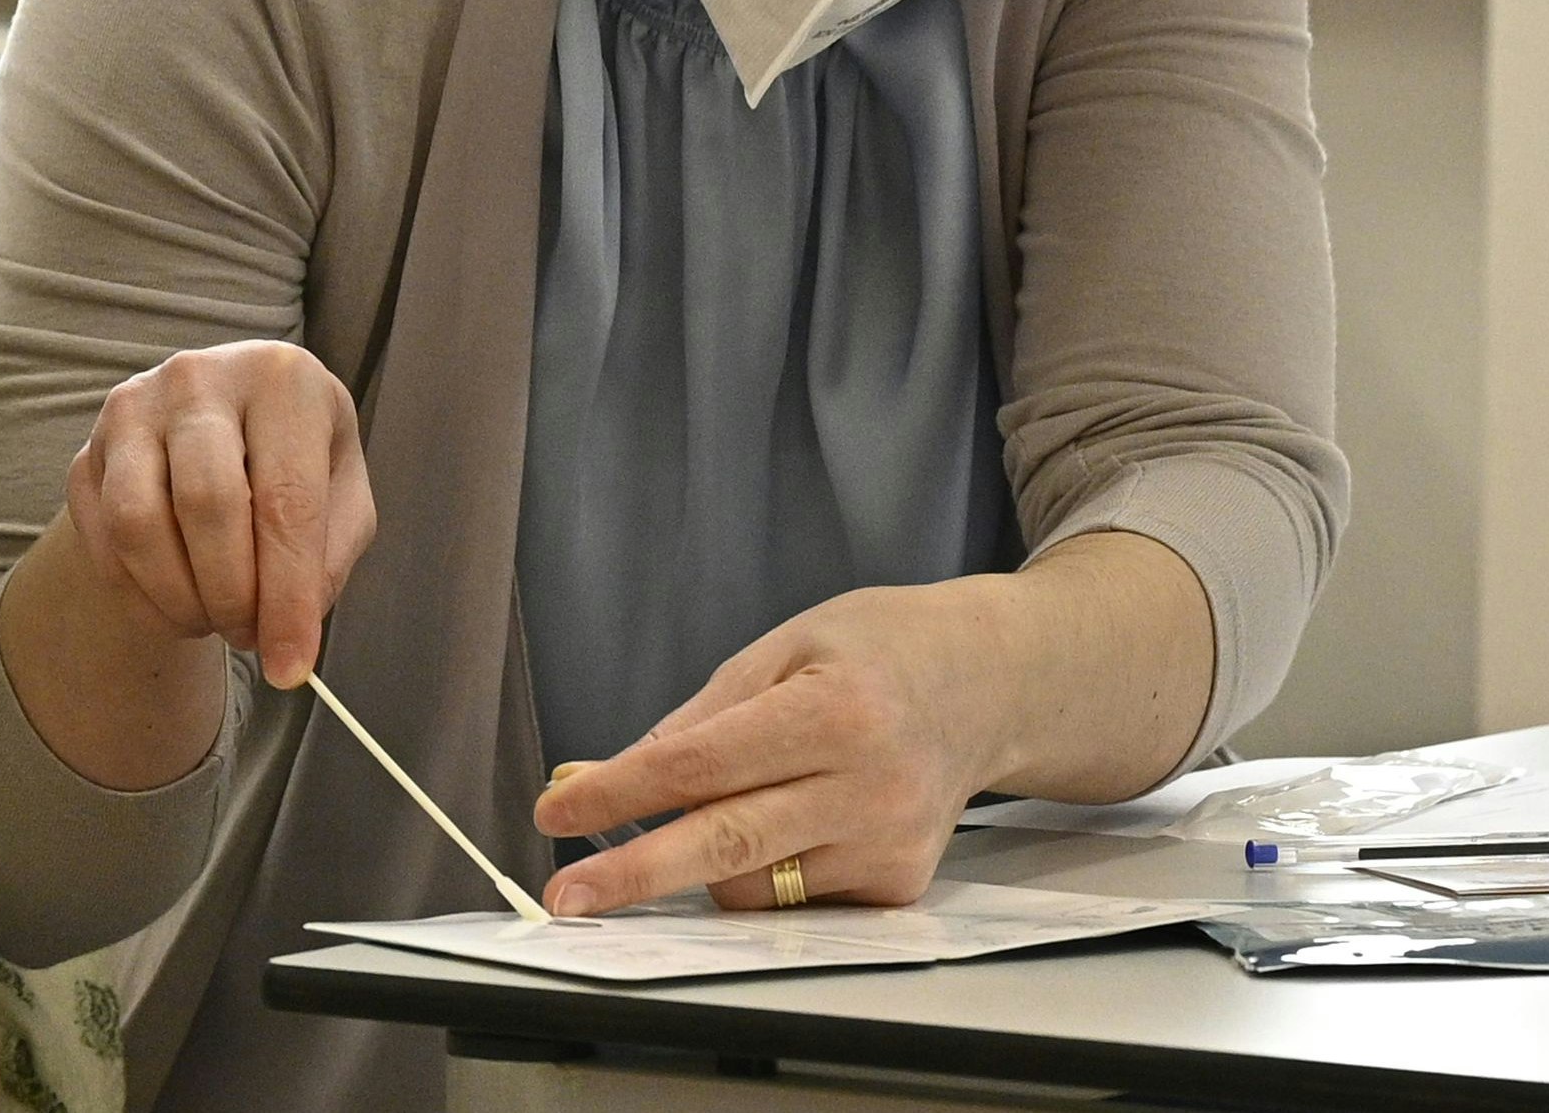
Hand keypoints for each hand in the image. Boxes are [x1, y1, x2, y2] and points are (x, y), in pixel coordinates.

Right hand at [58, 340, 376, 688]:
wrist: (222, 421)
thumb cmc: (293, 458)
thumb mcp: (340, 493)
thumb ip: (328, 557)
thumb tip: (289, 635)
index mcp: (281, 379)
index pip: (285, 500)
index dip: (288, 595)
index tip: (291, 666)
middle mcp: (198, 379)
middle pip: (207, 506)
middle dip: (231, 596)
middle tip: (249, 635)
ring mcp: (130, 412)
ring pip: (138, 525)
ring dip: (180, 599)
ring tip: (214, 616)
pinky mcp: (86, 454)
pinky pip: (101, 543)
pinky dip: (139, 597)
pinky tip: (177, 601)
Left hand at [531, 580, 1017, 917]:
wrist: (991, 683)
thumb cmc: (877, 651)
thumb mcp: (784, 648)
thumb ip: (698, 719)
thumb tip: (607, 776)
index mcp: (834, 712)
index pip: (702, 765)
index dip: (619, 792)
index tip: (557, 811)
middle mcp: (868, 787)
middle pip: (727, 844)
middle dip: (636, 873)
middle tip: (567, 893)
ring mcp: (888, 845)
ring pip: (753, 885)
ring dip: (706, 860)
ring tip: (736, 800)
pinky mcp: (898, 884)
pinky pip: (793, 900)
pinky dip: (764, 870)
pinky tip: (796, 818)